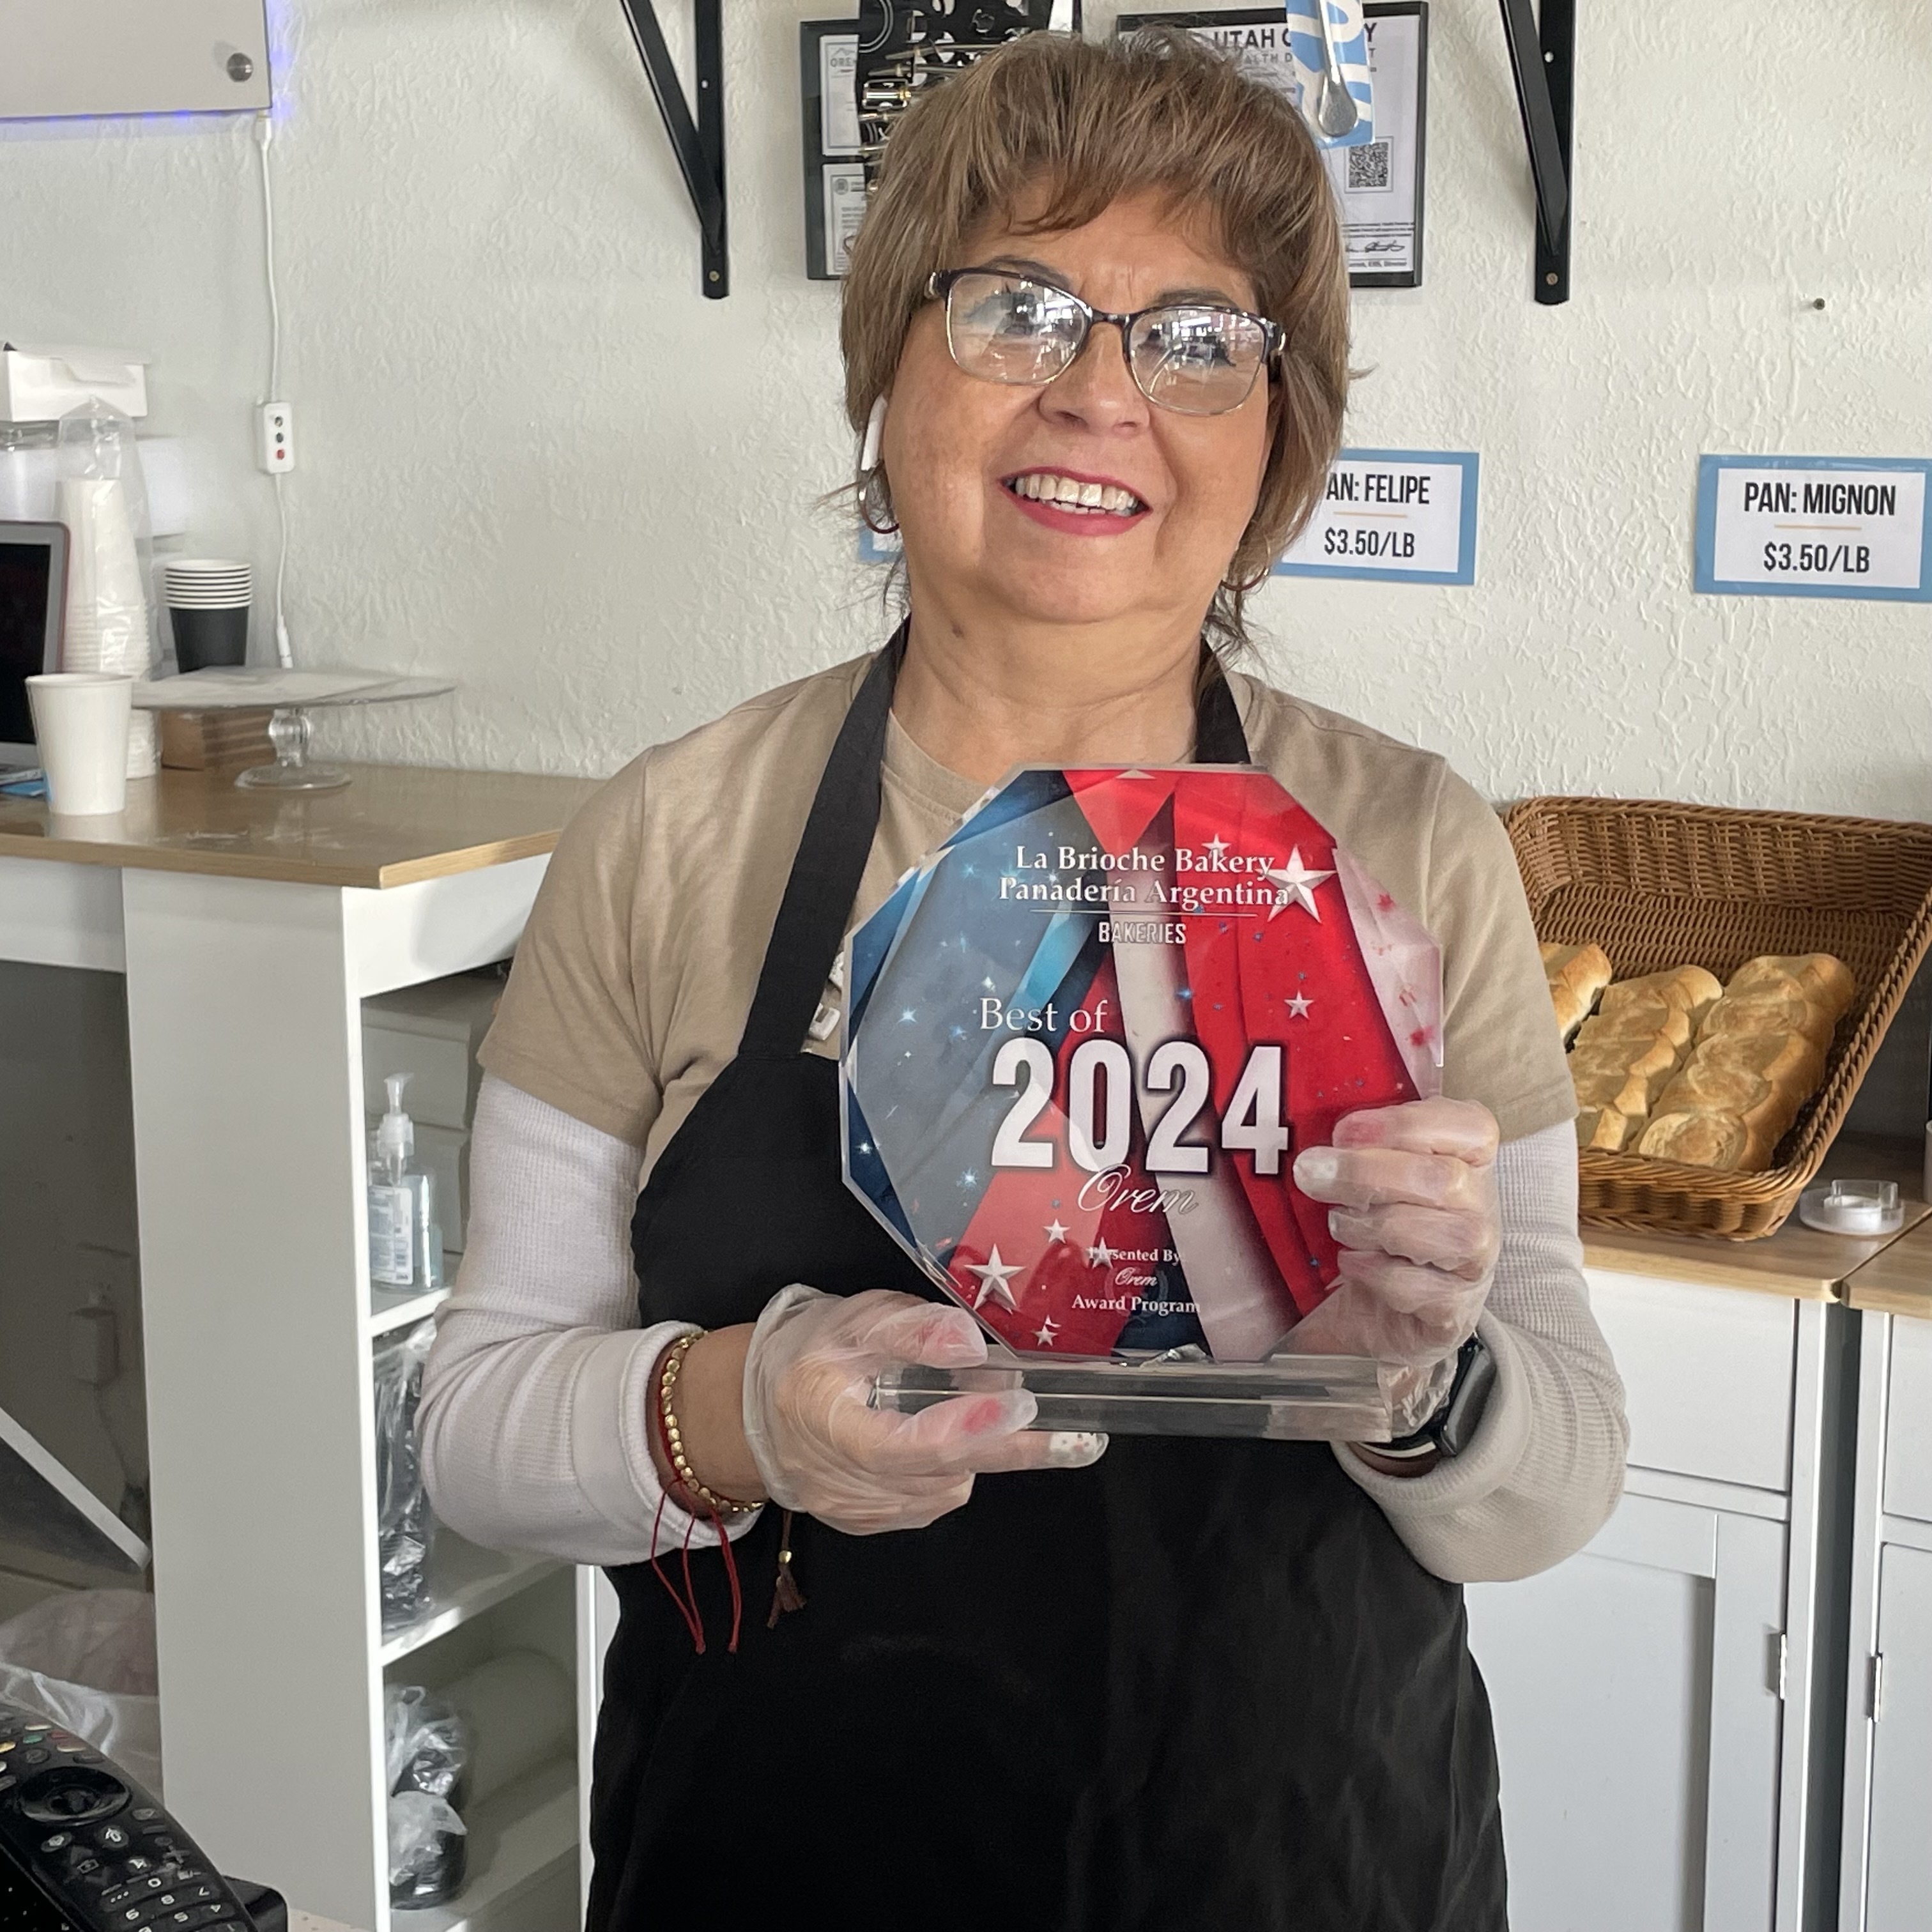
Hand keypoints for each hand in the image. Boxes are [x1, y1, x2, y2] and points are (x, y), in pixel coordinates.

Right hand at [741, 1287, 1105, 1534]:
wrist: (756, 1409)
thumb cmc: (811, 1353)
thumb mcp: (856, 1319)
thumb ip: (913, 1331)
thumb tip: (971, 1345)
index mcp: (822, 1418)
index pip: (904, 1443)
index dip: (968, 1427)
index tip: (1022, 1403)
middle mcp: (837, 1479)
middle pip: (939, 1474)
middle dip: (1010, 1449)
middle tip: (1080, 1436)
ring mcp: (855, 1510)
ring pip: (945, 1490)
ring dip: (981, 1454)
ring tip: (993, 1410)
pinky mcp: (870, 1523)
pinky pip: (932, 1501)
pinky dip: (954, 1470)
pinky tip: (952, 1436)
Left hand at [1286, 1097, 1501, 1437]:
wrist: (1386, 1309)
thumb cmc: (1381, 1222)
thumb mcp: (1373, 1174)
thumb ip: (1357, 1145)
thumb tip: (1312, 1126)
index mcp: (1468, 1160)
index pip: (1471, 1127)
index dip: (1407, 1125)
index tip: (1344, 1131)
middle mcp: (1482, 1207)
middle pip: (1442, 1179)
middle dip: (1363, 1173)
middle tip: (1309, 1174)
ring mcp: (1475, 1261)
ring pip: (1446, 1235)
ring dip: (1374, 1227)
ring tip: (1339, 1226)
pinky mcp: (1454, 1310)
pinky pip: (1421, 1288)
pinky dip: (1376, 1273)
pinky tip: (1352, 1265)